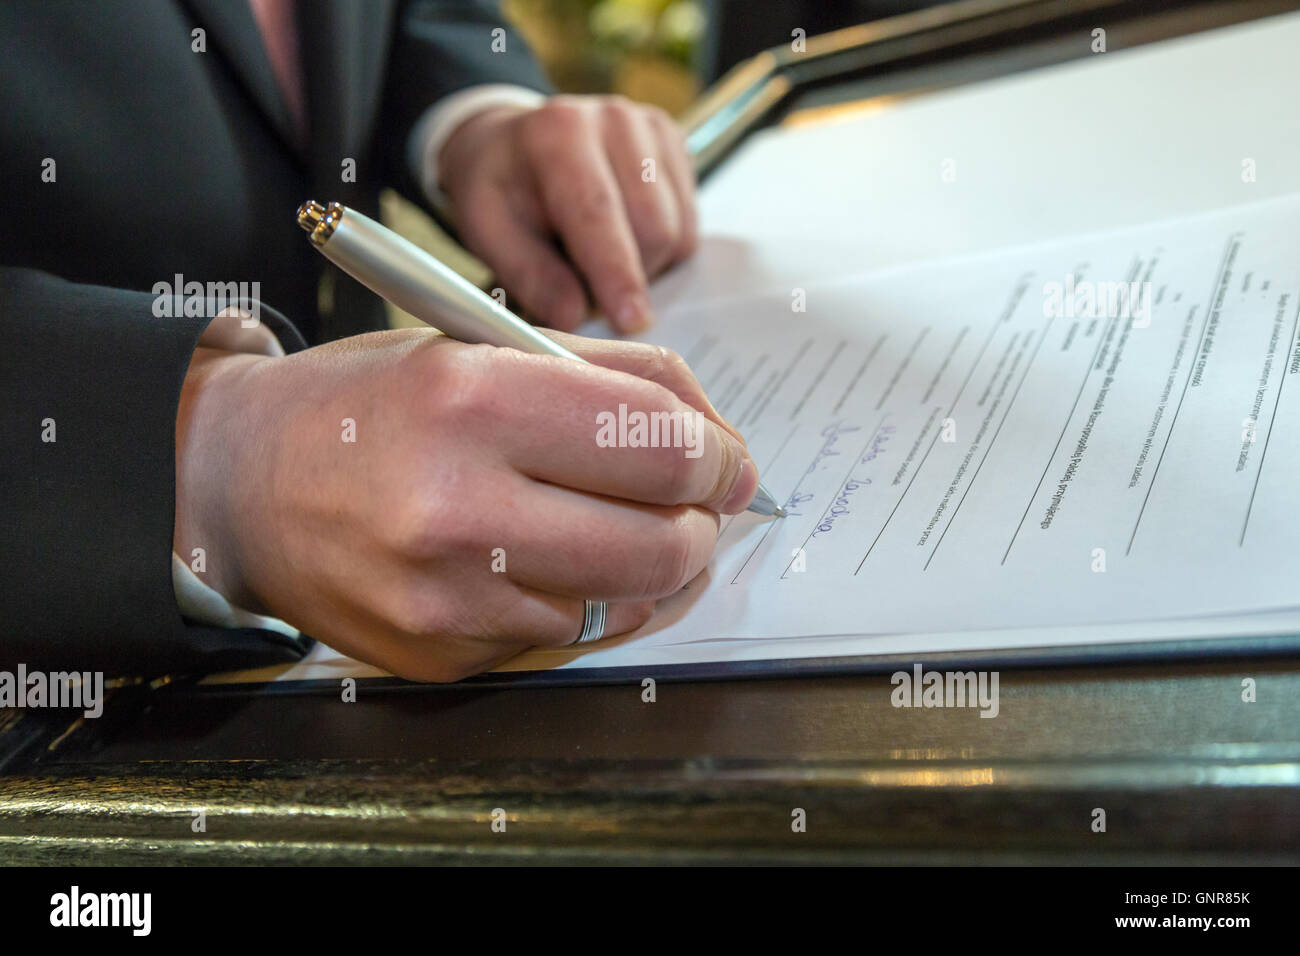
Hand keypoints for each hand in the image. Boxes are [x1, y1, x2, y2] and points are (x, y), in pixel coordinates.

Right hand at [173, 331, 754, 681]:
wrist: (239, 481)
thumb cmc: (371, 403)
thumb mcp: (482, 347)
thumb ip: (617, 378)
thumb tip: (720, 443)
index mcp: (473, 400)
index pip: (658, 445)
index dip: (715, 454)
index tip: (722, 458)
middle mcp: (457, 506)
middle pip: (660, 540)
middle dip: (700, 521)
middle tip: (693, 503)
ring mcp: (447, 596)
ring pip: (624, 599)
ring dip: (651, 565)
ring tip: (625, 526)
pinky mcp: (441, 653)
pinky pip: (564, 636)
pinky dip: (584, 599)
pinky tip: (552, 562)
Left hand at [438, 94, 697, 333]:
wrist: (516, 145)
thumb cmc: (502, 189)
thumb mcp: (488, 232)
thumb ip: (530, 275)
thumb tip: (575, 316)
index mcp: (559, 132)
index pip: (599, 212)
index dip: (617, 273)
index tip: (630, 322)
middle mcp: (615, 120)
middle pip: (653, 227)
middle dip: (629, 278)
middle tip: (589, 292)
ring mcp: (652, 128)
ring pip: (678, 231)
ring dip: (646, 267)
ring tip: (601, 261)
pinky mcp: (676, 145)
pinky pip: (690, 224)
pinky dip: (661, 250)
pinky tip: (625, 240)